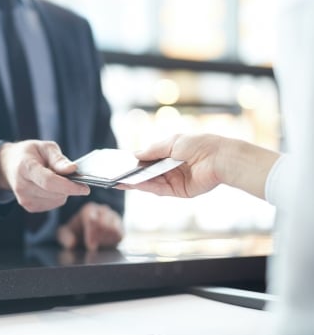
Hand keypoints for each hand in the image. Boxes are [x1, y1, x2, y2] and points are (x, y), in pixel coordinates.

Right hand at [0, 140, 89, 212]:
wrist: (8, 165)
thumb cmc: (29, 153)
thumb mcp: (44, 147)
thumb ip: (59, 159)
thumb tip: (73, 170)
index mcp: (25, 167)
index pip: (49, 181)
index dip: (69, 186)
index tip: (85, 188)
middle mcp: (22, 186)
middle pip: (55, 192)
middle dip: (68, 186)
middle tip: (68, 174)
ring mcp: (24, 199)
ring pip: (57, 200)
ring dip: (63, 191)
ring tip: (54, 177)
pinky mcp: (29, 207)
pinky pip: (53, 204)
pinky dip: (57, 196)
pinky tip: (50, 186)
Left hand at [56, 202, 122, 250]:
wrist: (86, 234)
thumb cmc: (75, 232)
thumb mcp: (66, 233)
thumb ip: (65, 237)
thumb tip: (72, 243)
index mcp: (89, 209)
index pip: (92, 217)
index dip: (91, 232)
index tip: (89, 245)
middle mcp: (103, 210)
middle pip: (104, 222)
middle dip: (97, 237)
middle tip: (92, 247)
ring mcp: (113, 218)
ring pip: (114, 228)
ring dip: (105, 239)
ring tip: (97, 244)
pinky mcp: (121, 227)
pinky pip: (120, 234)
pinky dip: (113, 241)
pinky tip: (105, 244)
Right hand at [115, 134, 279, 199]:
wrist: (220, 158)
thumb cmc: (199, 145)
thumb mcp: (172, 142)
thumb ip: (153, 150)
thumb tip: (135, 154)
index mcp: (170, 154)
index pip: (148, 159)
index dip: (134, 161)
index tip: (119, 163)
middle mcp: (171, 168)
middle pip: (147, 173)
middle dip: (132, 173)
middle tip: (114, 175)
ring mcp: (174, 181)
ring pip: (150, 182)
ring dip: (135, 182)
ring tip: (119, 181)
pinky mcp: (178, 191)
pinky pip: (158, 190)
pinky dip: (146, 187)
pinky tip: (133, 184)